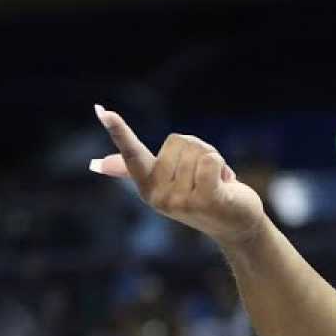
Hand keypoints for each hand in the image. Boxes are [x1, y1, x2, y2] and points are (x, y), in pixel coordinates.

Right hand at [91, 104, 267, 246]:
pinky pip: (210, 160)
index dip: (118, 131)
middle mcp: (159, 196)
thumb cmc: (201, 195)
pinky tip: (226, 183)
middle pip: (177, 141)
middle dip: (197, 151)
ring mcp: (182, 201)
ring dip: (213, 160)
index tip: (101, 110)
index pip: (131, 154)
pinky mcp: (207, 200)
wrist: (237, 226)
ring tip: (217, 182)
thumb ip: (133, 169)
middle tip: (205, 176)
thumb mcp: (166, 181)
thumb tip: (99, 165)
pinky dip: (222, 165)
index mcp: (147, 187)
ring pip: (196, 150)